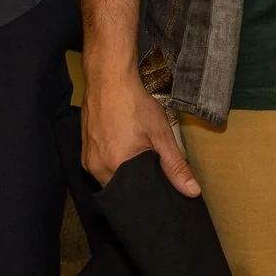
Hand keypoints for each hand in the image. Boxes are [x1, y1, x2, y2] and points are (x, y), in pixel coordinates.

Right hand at [82, 64, 198, 196]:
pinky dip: (113, 160)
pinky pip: (100, 163)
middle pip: (117, 187)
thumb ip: (175, 166)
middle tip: (151, 171)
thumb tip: (192, 191)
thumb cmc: (133, 103)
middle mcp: (94, 167)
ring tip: (138, 158)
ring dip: (123, 170)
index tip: (157, 190)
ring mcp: (86, 157)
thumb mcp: (160, 135)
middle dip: (134, 183)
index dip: (145, 195)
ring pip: (108, 175)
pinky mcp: (84, 146)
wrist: (109, 78)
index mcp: (112, 168)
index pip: (129, 197)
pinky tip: (124, 147)